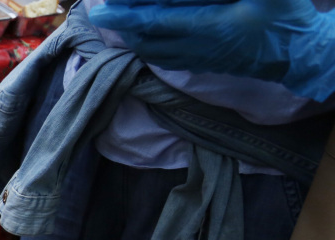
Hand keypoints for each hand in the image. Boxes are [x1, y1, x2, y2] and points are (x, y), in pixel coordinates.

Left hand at [89, 0, 334, 100]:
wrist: (301, 55)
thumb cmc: (285, 15)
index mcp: (209, 26)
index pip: (154, 23)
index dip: (124, 16)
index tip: (102, 9)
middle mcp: (198, 48)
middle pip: (145, 42)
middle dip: (121, 27)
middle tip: (103, 11)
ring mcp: (201, 60)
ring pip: (153, 54)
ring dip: (132, 38)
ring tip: (118, 22)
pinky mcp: (206, 66)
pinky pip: (166, 60)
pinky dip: (148, 48)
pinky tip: (144, 37)